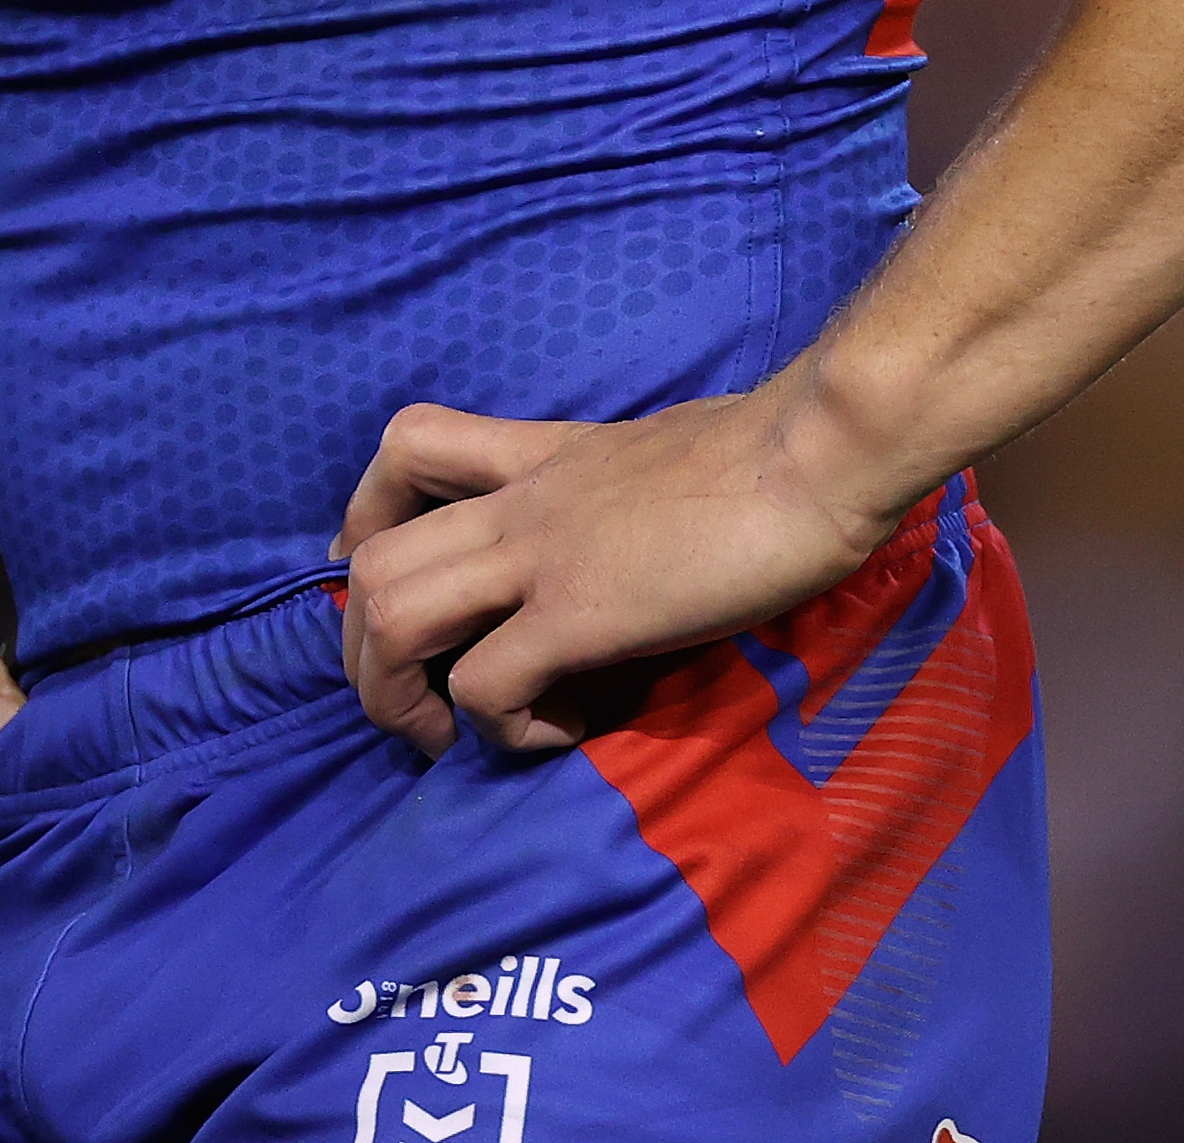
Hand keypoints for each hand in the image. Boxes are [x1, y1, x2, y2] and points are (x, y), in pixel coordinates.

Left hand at [334, 382, 912, 755]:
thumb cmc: (773, 454)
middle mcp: (520, 503)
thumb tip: (624, 546)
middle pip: (370, 562)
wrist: (819, 454)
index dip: (366, 521)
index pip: (407, 448)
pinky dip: (507, 729)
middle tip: (418, 704)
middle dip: (364, 654)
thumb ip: (614, 495)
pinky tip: (564, 731)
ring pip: (392, 615)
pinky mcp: (581, 614)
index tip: (385, 584)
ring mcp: (542, 556)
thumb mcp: (660, 459)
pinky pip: (487, 686)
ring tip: (456, 734)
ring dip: (402, 698)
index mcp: (541, 458)